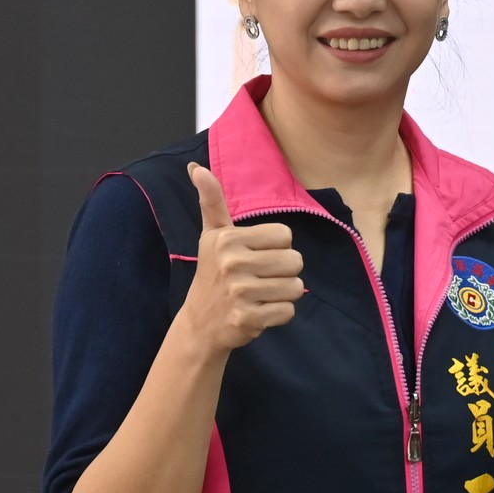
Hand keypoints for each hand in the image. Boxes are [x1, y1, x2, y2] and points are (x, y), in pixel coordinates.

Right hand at [181, 162, 303, 354]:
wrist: (200, 324)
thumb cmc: (213, 274)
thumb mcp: (212, 236)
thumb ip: (212, 202)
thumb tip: (197, 168)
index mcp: (228, 239)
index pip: (285, 236)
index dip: (276, 248)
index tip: (254, 257)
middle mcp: (232, 263)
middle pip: (295, 261)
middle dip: (283, 272)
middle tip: (257, 279)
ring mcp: (239, 292)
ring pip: (296, 287)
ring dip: (282, 294)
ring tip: (259, 296)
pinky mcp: (248, 319)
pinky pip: (288, 311)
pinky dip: (279, 314)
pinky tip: (258, 312)